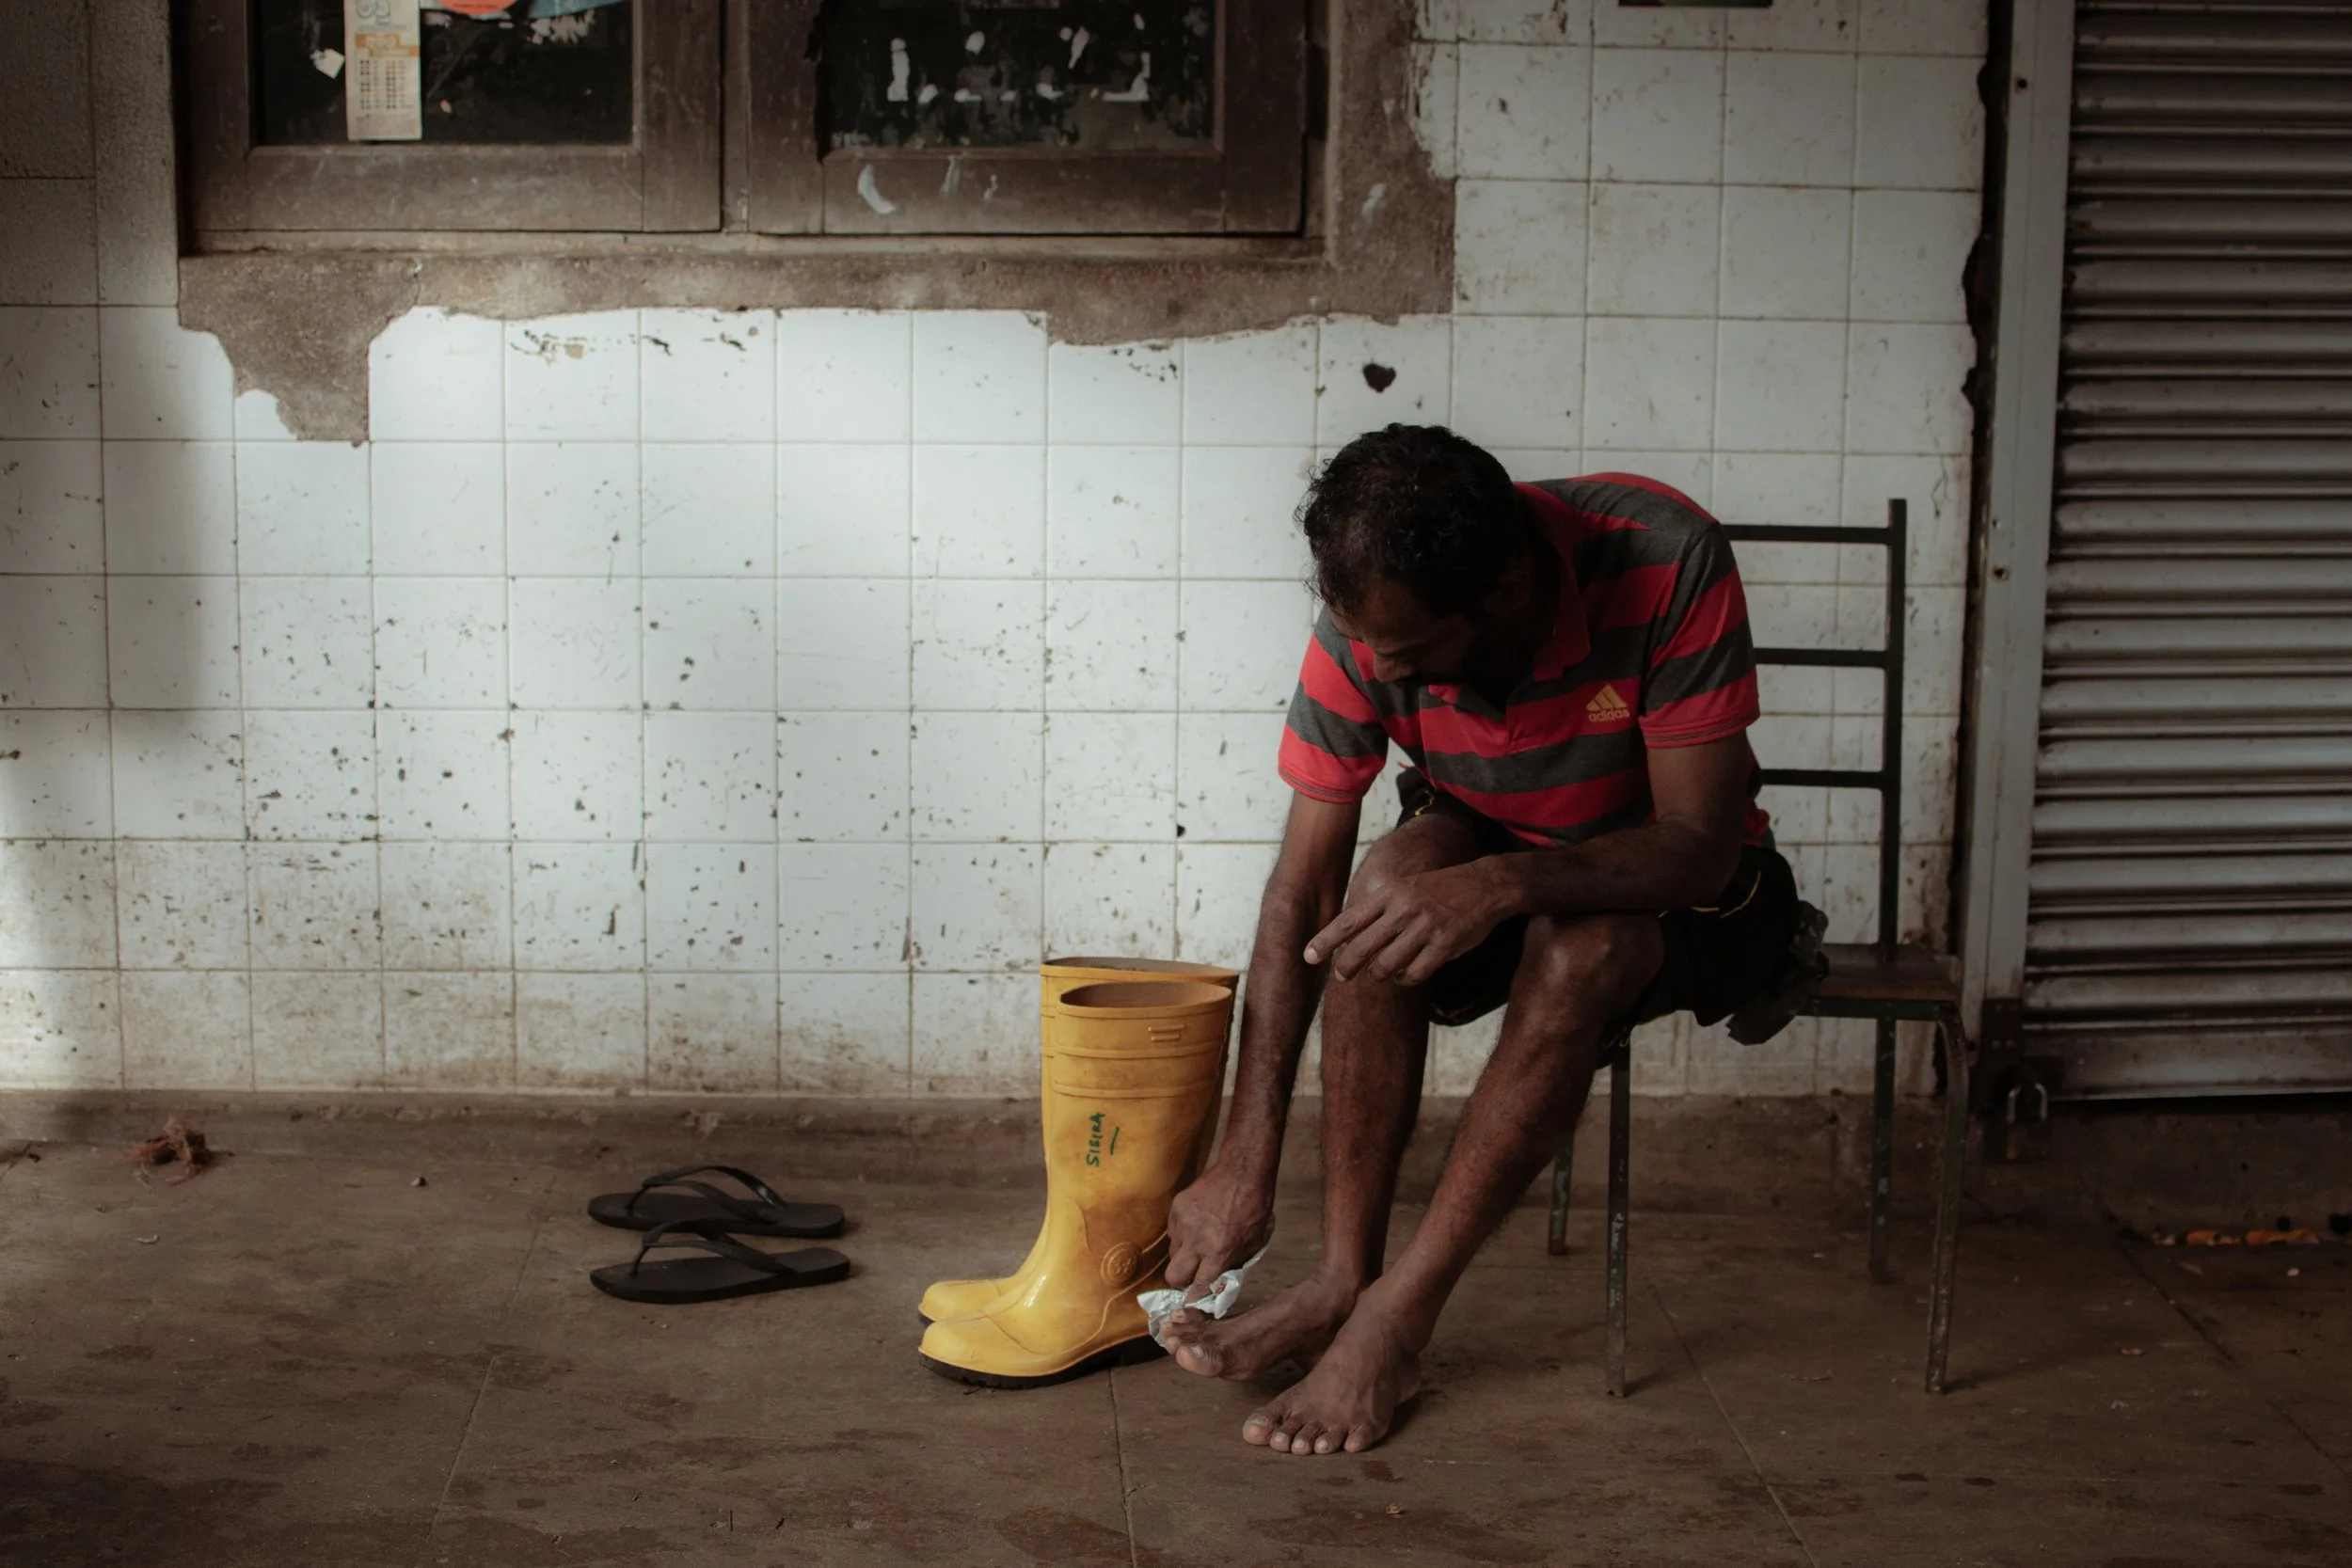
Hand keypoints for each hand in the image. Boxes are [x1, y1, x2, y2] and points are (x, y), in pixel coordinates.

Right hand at [1165, 1163, 1275, 1301]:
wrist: (1242, 1172)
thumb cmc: (1255, 1208)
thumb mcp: (1253, 1243)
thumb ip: (1234, 1263)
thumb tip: (1220, 1280)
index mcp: (1219, 1251)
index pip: (1199, 1286)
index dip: (1196, 1297)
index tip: (1195, 1300)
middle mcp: (1196, 1241)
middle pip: (1173, 1276)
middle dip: (1180, 1281)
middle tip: (1191, 1275)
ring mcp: (1183, 1223)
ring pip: (1172, 1253)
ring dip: (1183, 1255)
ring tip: (1198, 1244)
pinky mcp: (1176, 1208)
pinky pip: (1173, 1232)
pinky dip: (1182, 1235)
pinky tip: (1197, 1225)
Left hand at [1303, 860, 1511, 985]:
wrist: (1484, 885)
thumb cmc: (1438, 889)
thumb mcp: (1405, 888)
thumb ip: (1379, 910)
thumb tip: (1347, 938)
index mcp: (1390, 893)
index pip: (1349, 921)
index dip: (1325, 941)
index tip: (1308, 957)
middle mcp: (1404, 909)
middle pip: (1362, 948)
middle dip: (1347, 967)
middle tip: (1341, 977)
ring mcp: (1425, 928)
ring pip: (1386, 966)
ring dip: (1379, 974)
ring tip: (1381, 972)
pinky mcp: (1445, 945)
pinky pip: (1414, 974)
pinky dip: (1405, 980)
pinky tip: (1406, 976)